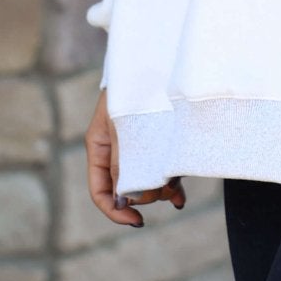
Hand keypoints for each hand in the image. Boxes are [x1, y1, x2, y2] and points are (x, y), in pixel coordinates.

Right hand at [85, 88, 186, 227]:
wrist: (155, 59)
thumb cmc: (133, 87)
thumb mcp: (123, 124)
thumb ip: (123, 159)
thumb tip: (122, 198)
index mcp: (100, 147)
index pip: (101, 191)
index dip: (115, 212)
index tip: (137, 220)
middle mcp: (117, 152)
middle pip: (127, 190)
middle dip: (145, 195)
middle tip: (165, 189)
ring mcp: (138, 149)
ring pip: (147, 184)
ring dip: (161, 190)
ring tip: (176, 186)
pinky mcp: (157, 144)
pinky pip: (162, 174)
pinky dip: (170, 186)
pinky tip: (180, 198)